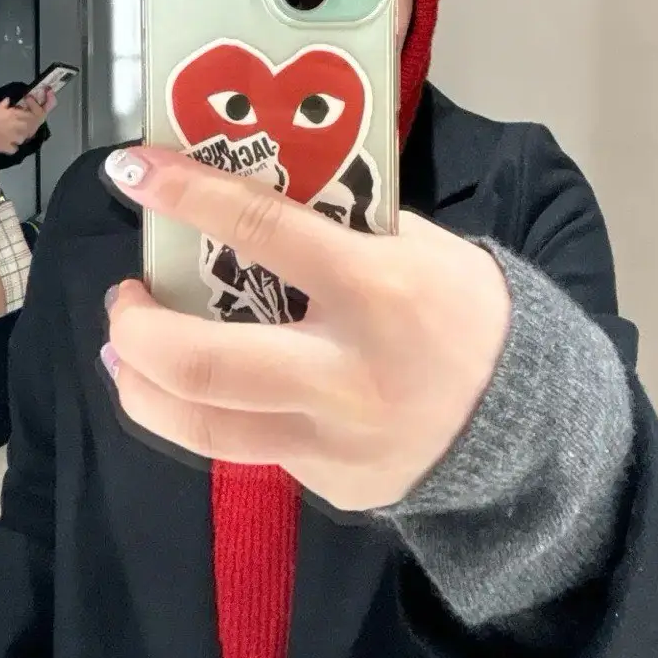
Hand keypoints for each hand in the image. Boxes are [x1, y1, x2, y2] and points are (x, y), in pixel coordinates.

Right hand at [0, 98, 39, 155]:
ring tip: (12, 137)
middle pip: (28, 128)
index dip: (25, 115)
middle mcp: (18, 126)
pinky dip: (11, 148)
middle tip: (16, 126)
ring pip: (22, 139)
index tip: (20, 115)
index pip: (29, 115)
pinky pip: (14, 149)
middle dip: (23, 127)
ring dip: (18, 137)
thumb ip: (3, 104)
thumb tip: (8, 100)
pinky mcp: (8, 148)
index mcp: (15, 115)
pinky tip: (7, 146)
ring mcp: (14, 138)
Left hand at [99, 146, 511, 511]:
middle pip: (201, 363)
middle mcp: (344, 374)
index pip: (260, 232)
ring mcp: (332, 441)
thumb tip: (250, 201)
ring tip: (124, 355)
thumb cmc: (472, 313)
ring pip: (202, 427)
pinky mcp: (327, 485)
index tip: (131, 173)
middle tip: (125, 297)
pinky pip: (248, 448)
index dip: (185, 196)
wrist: (534, 426)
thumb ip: (343, 227)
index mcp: (374, 290)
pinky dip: (212, 413)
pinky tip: (198, 390)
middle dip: (136, 328)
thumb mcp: (424, 247)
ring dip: (140, 387)